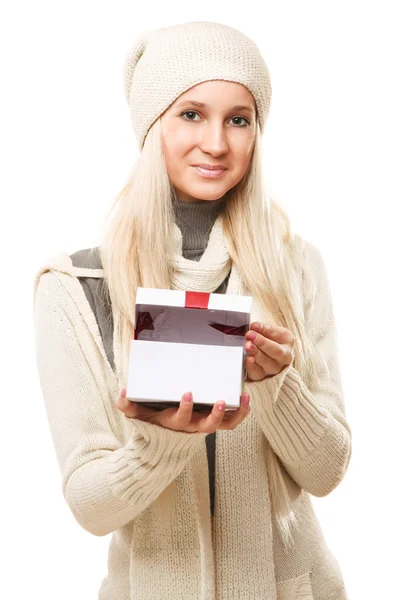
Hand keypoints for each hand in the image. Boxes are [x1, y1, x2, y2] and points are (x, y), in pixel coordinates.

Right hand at [114, 388, 249, 432]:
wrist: (164, 438)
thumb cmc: (151, 420)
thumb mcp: (137, 414)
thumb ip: (127, 405)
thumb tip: (122, 392)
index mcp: (174, 422)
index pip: (180, 417)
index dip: (185, 408)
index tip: (188, 392)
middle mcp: (192, 426)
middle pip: (207, 425)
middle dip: (213, 414)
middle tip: (218, 399)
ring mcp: (205, 425)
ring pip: (224, 424)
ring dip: (236, 413)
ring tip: (244, 397)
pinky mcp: (215, 422)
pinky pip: (231, 421)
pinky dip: (241, 412)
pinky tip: (247, 397)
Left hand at [244, 321, 294, 380]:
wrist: (267, 357)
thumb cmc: (268, 340)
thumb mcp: (268, 331)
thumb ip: (262, 328)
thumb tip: (254, 327)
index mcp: (287, 340)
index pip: (277, 334)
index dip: (264, 329)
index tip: (254, 326)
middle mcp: (284, 356)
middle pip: (276, 350)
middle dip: (262, 342)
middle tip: (250, 335)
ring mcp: (275, 368)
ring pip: (266, 362)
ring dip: (256, 353)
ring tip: (247, 346)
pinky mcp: (263, 377)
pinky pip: (257, 373)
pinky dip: (252, 366)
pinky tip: (248, 359)